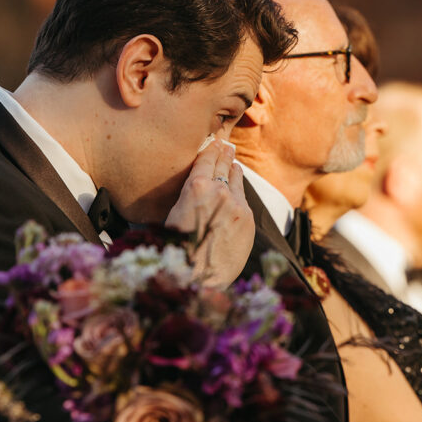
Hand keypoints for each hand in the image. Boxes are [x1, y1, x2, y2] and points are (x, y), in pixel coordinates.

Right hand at [164, 140, 252, 287]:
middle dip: (225, 156)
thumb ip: (188, 196)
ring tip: (233, 165)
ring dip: (234, 173)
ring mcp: (237, 206)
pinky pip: (243, 202)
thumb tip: (196, 187)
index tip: (216, 143)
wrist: (198, 278)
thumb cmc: (176, 249)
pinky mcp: (247, 220)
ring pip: (236, 183)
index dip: (212, 149)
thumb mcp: (173, 215)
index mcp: (197, 187)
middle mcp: (220, 192)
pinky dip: (239, 194)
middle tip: (226, 147)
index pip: (207, 160)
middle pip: (224, 167)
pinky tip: (238, 191)